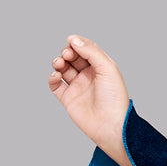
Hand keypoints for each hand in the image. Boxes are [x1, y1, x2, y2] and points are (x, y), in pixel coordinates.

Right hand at [48, 35, 131, 165]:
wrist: (110, 125)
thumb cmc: (114, 99)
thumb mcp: (107, 69)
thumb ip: (91, 51)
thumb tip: (73, 39)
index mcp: (100, 68)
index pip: (85, 50)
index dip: (77, 44)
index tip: (71, 42)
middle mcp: (89, 77)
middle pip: (73, 57)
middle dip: (67, 52)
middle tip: (67, 55)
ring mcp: (78, 87)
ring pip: (63, 68)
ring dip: (58, 62)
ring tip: (60, 63)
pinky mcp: (68, 99)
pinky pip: (55, 85)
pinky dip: (52, 77)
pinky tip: (56, 75)